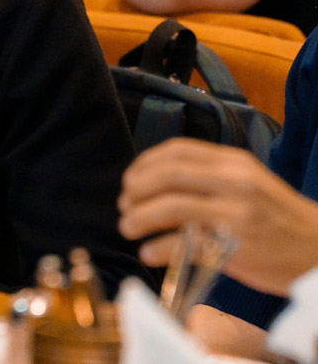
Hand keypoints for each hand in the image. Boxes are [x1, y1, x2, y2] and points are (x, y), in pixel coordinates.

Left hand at [118, 138, 317, 295]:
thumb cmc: (279, 218)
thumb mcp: (250, 182)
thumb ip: (210, 176)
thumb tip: (156, 181)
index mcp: (233, 162)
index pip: (177, 151)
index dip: (144, 164)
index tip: (130, 180)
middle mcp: (234, 182)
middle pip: (166, 176)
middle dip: (135, 191)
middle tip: (124, 205)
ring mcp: (235, 214)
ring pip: (169, 207)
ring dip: (139, 218)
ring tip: (128, 227)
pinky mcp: (235, 247)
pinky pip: (183, 244)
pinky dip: (157, 248)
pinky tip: (147, 252)